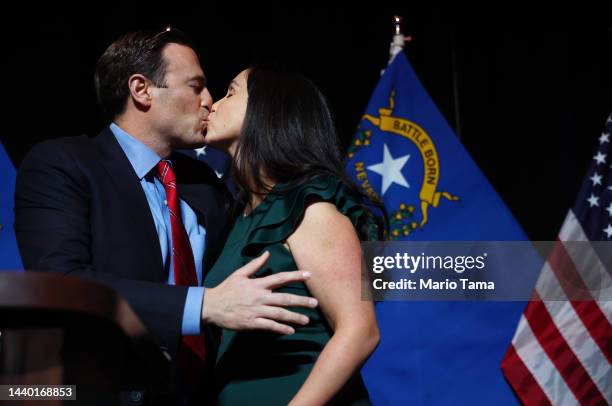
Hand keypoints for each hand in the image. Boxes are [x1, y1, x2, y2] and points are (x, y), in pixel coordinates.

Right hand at [201, 251, 317, 333]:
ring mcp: (256, 311)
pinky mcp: (251, 323)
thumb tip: (267, 253)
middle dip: (301, 301)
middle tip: (316, 303)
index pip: (280, 278)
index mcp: (258, 284)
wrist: (211, 306)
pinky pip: (269, 326)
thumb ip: (255, 265)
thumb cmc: (226, 289)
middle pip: (285, 299)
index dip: (295, 276)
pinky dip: (280, 329)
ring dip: (294, 317)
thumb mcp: (239, 274)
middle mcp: (260, 297)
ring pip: (279, 314)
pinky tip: (290, 331)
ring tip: (307, 320)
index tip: (309, 275)